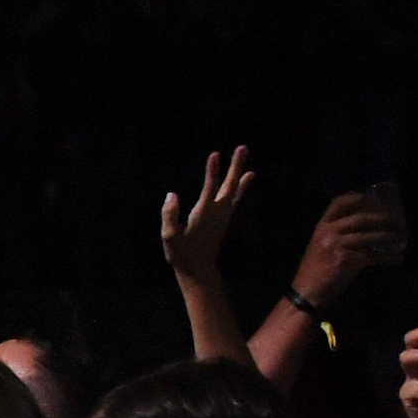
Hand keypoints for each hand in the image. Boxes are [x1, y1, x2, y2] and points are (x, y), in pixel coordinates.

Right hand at [158, 147, 252, 284]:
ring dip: (240, 175)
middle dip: (235, 166)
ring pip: (235, 191)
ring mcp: (223, 216)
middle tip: (243, 148)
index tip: (215, 154)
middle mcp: (217, 213)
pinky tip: (246, 179)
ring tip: (249, 162)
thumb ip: (169, 215)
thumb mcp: (169, 237)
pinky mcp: (224, 220)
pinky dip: (241, 187)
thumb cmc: (181, 254)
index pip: (210, 187)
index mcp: (203, 214)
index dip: (212, 171)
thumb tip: (171, 195)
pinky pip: (235, 199)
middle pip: (229, 185)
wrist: (199, 270)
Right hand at [290, 184, 407, 304]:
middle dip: (382, 219)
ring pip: (370, 237)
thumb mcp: (321, 246)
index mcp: (322, 227)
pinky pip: (373, 256)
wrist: (307, 292)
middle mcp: (328, 232)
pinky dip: (388, 257)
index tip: (374, 199)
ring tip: (401, 239)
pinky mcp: (346, 260)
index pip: (339, 203)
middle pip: (360, 218)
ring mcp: (337, 245)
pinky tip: (397, 259)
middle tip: (396, 221)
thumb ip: (337, 235)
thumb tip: (365, 229)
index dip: (358, 198)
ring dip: (388, 237)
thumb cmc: (316, 270)